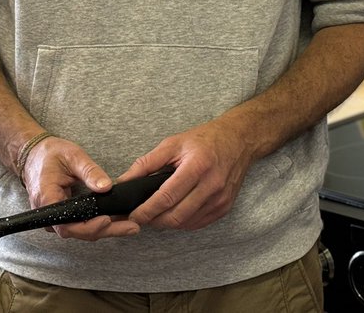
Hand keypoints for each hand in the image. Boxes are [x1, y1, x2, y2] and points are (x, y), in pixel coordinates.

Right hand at [20, 135, 141, 240]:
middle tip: (132, 227)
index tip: (108, 220)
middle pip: (78, 231)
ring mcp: (55, 218)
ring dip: (105, 229)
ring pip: (81, 231)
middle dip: (106, 230)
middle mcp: (49, 215)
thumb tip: (106, 187)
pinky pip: (80, 225)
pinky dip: (98, 224)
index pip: (68, 224)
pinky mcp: (63, 216)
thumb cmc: (50, 154)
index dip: (89, 227)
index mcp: (47, 199)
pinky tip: (117, 220)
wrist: (35, 156)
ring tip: (129, 225)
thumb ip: (90, 171)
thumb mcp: (73, 156)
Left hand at [117, 119, 255, 230]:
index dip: (146, 210)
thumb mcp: (173, 143)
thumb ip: (147, 163)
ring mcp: (220, 199)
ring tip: (155, 214)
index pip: (166, 197)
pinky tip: (174, 212)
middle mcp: (212, 185)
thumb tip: (124, 181)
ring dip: (167, 223)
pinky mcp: (225, 207)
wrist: (239, 140)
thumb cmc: (205, 139)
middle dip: (153, 221)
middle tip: (140, 217)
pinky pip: (197, 223)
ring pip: (185, 223)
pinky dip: (182, 222)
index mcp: (197, 166)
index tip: (132, 215)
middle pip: (176, 216)